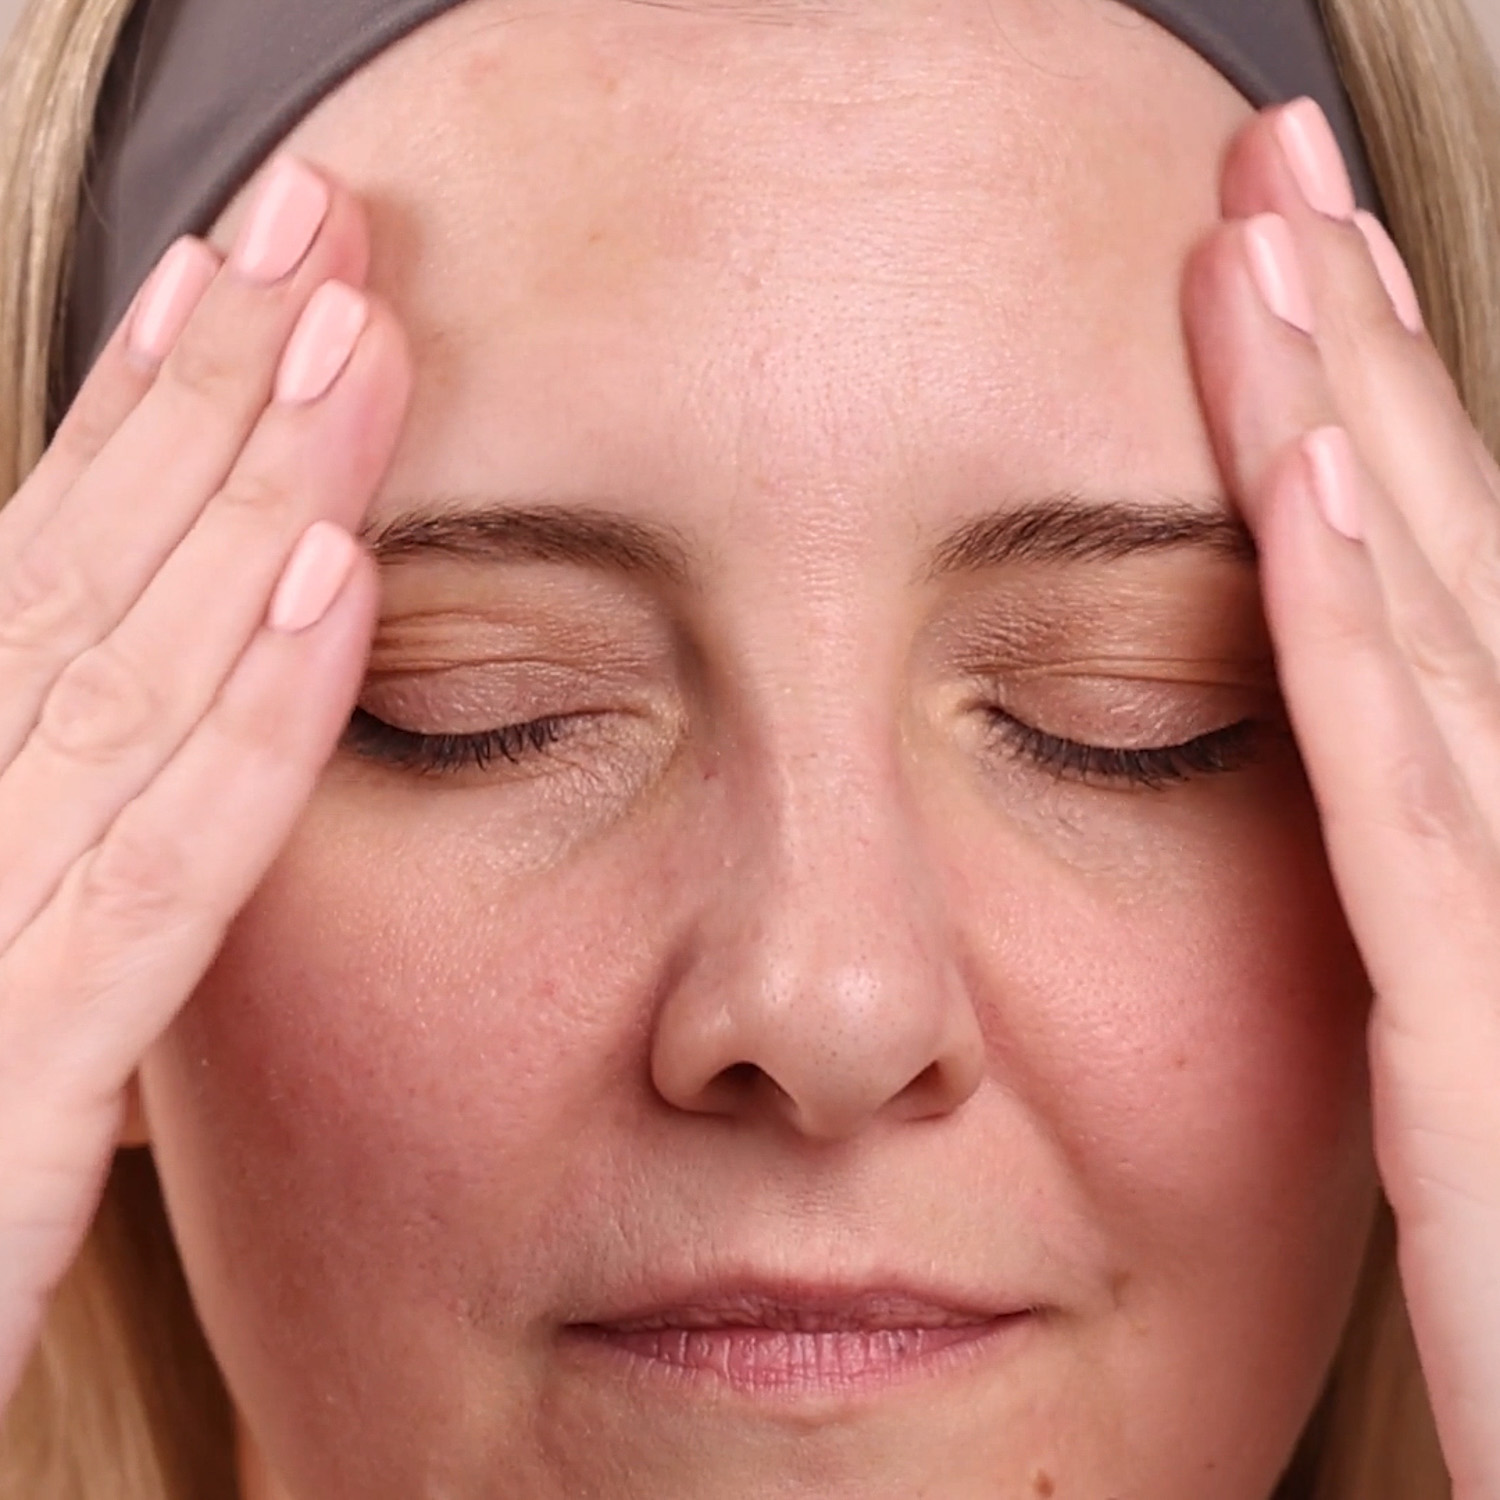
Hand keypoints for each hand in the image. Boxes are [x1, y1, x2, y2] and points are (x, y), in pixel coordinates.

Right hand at [0, 157, 410, 1407]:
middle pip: (95, 577)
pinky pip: (151, 872)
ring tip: (357, 338)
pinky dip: (247, 723)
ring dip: (253, 494)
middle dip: (213, 389)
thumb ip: (77, 861)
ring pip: (129, 677)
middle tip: (321, 224)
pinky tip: (339, 587)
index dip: (149, 422)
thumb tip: (160, 719)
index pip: (57, 582)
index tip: (248, 294)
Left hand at [1184, 99, 1499, 1497]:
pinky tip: (1306, 504)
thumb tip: (1346, 814)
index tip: (1277, 292)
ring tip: (1272, 251)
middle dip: (1357, 369)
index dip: (1363, 435)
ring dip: (1351, 438)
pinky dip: (1373, 658)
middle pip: (1436, 580)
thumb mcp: (1444, 1105)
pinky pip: (1422, 834)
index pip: (1422, 620)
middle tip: (1272, 187)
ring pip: (1431, 653)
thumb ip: (1405, 943)